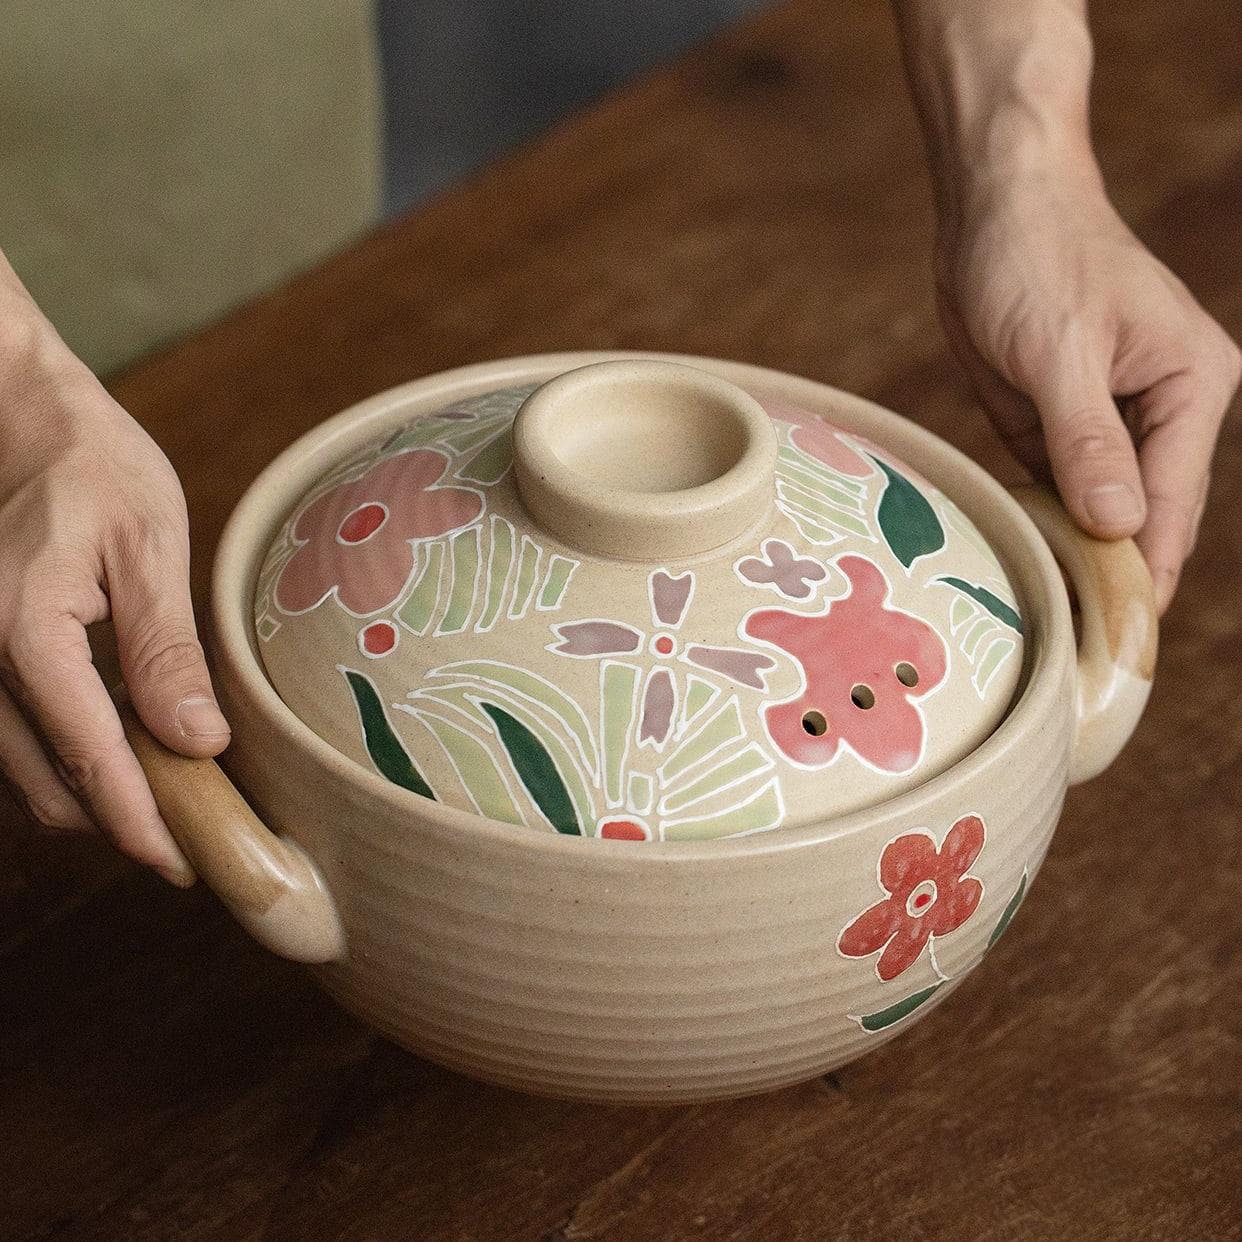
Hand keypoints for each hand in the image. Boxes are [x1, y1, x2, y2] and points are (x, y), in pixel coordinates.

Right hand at [0, 263, 228, 882]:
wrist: (18, 419)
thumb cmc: (91, 465)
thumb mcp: (148, 546)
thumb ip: (166, 650)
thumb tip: (198, 742)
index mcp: (28, 633)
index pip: (90, 755)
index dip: (139, 820)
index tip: (184, 865)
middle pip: (52, 781)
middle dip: (123, 819)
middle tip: (198, 836)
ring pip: (29, 768)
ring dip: (96, 792)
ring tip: (175, 802)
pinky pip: (19, 734)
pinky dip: (73, 756)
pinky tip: (129, 748)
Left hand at [935, 159, 1240, 611]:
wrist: (993, 209)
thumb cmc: (1036, 257)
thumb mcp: (1059, 350)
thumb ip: (1088, 440)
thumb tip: (1119, 526)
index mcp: (1191, 385)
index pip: (1173, 503)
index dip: (1147, 573)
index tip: (1122, 645)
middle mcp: (1164, 411)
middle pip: (1147, 517)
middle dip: (1117, 579)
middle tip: (1084, 658)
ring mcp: (1114, 423)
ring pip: (1104, 512)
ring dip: (1081, 561)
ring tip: (1057, 634)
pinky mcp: (1065, 426)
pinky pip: (1061, 491)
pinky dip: (1048, 527)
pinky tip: (1031, 573)